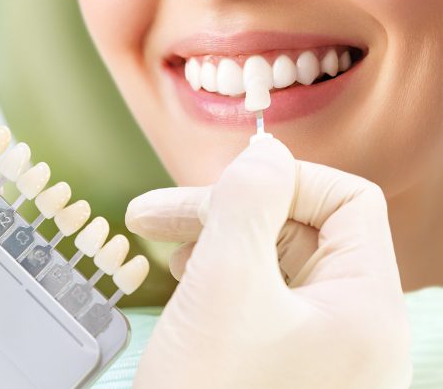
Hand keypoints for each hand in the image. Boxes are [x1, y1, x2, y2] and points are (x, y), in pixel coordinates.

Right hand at [126, 138, 410, 388]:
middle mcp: (354, 330)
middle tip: (156, 215)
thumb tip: (265, 152)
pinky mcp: (285, 367)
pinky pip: (261, 302)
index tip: (216, 192)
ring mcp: (320, 353)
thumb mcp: (224, 288)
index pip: (347, 203)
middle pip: (301, 231)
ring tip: (165, 245)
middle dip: (227, 214)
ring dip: (217, 243)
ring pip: (274, 265)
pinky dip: (220, 280)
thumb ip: (247, 204)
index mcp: (364, 308)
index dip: (282, 183)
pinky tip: (184, 279)